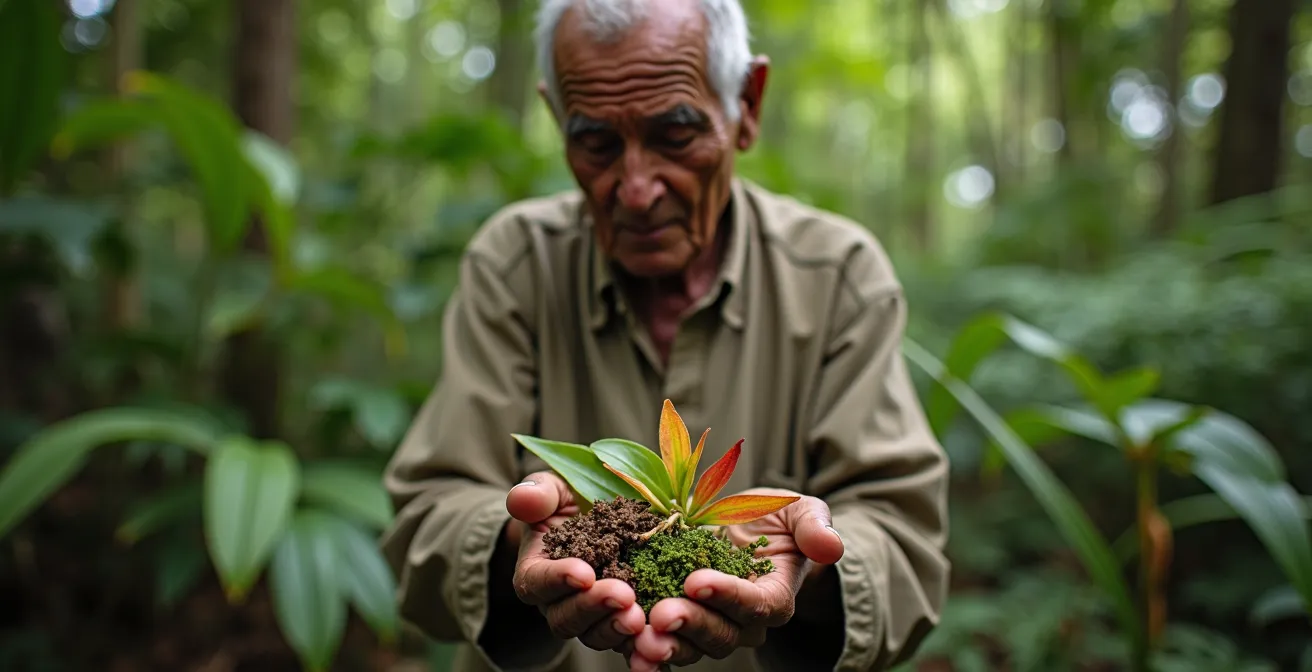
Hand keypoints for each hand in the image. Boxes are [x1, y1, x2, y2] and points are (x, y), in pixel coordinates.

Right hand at [505, 473, 647, 653]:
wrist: (594, 517)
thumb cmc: (568, 502)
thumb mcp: (552, 489)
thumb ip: (537, 493)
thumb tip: (523, 500)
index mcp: (535, 571)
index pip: (537, 582)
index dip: (558, 580)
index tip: (584, 573)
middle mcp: (558, 602)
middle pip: (566, 618)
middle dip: (594, 608)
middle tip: (623, 596)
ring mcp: (590, 616)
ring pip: (595, 634)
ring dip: (616, 629)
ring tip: (640, 618)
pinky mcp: (619, 621)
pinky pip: (626, 641)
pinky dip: (640, 646)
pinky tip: (658, 643)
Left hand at [627, 489, 844, 668]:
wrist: (742, 530)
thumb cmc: (775, 519)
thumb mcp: (799, 512)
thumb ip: (814, 527)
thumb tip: (831, 547)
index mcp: (774, 598)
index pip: (755, 604)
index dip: (728, 595)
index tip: (697, 579)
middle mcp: (742, 623)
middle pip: (720, 633)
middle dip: (690, 624)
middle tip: (661, 614)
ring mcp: (709, 627)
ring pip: (690, 646)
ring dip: (664, 645)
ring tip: (639, 637)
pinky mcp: (679, 624)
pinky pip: (663, 642)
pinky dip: (642, 647)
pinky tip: (623, 644)